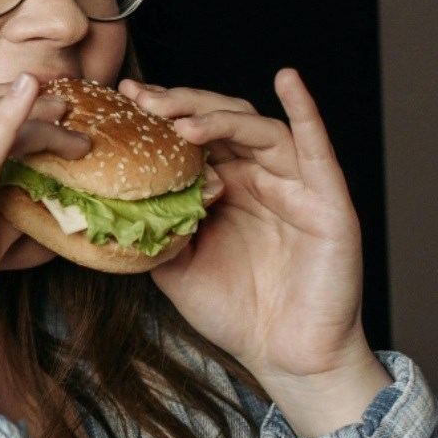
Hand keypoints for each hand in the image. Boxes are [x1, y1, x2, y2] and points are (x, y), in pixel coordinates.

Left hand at [118, 70, 388, 429]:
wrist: (283, 356)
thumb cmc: (235, 312)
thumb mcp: (175, 267)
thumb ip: (154, 229)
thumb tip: (109, 203)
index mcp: (224, 188)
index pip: (191, 137)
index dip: (160, 117)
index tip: (123, 100)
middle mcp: (259, 177)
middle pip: (219, 122)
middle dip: (180, 107)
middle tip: (143, 101)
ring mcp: (294, 183)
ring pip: (257, 129)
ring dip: (218, 118)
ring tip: (181, 121)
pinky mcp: (327, 198)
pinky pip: (317, 147)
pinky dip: (305, 110)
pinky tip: (287, 81)